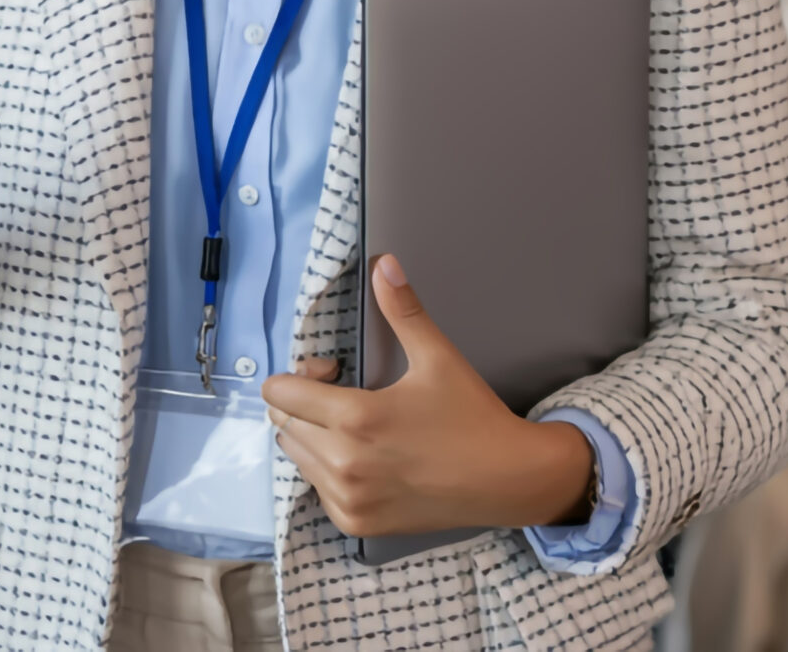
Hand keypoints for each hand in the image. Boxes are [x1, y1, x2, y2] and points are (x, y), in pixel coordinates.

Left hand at [259, 255, 593, 537]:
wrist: (507, 479)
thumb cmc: (472, 417)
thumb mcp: (437, 357)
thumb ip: (402, 309)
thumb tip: (383, 263)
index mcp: (356, 419)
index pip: (280, 396)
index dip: (299, 376)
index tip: (333, 373)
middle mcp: (344, 463)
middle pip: (283, 426)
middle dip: (304, 405)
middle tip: (345, 396)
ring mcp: (348, 499)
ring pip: (297, 458)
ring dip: (313, 438)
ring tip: (355, 428)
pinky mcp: (356, 524)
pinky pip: (317, 490)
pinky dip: (329, 472)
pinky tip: (364, 459)